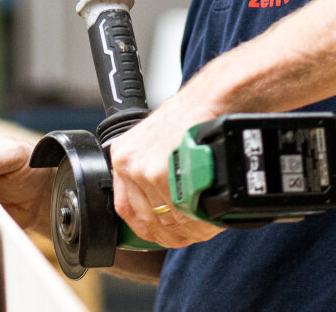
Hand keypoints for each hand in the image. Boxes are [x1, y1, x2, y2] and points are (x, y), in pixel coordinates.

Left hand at [108, 91, 224, 248]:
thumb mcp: (157, 140)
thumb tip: (161, 204)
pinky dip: (201, 224)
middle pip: (148, 220)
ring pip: (168, 222)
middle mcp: (129, 164)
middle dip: (172, 233)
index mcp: (123, 155)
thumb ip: (152, 169)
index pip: (125, 207)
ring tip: (206, 224)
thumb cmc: (192, 116)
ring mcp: (144, 171)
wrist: (212, 100)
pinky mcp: (163, 176)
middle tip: (191, 232)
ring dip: (190, 231)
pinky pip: (183, 216)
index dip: (146, 228)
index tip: (161, 234)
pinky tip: (211, 218)